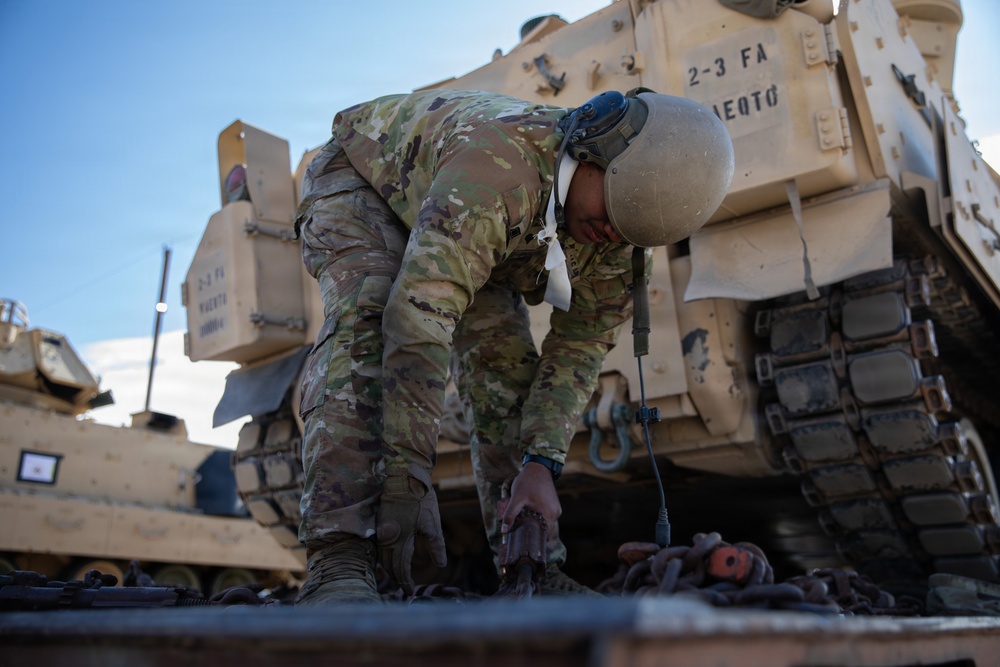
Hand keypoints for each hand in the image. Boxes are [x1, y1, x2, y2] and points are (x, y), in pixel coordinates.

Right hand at [376, 463, 446, 592]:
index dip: (405, 582)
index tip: (410, 591)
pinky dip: (384, 557)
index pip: (400, 569)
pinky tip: (390, 558)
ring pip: (381, 557)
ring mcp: (381, 530)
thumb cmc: (421, 498)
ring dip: (389, 569)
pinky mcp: (379, 523)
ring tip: (398, 576)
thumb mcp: (432, 523)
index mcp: (401, 540)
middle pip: (388, 566)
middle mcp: (387, 538)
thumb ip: (436, 546)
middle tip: (405, 587)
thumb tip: (441, 565)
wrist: (404, 475)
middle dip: (396, 578)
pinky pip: (379, 547)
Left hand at [500, 462, 561, 533]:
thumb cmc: (527, 482)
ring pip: (546, 522)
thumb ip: (510, 515)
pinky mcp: (555, 503)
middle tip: (522, 531)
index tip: (525, 541)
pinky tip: (531, 512)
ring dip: (537, 523)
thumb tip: (504, 531)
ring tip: (525, 521)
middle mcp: (556, 513)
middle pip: (545, 530)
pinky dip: (540, 516)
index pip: (545, 535)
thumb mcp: (516, 499)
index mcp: (549, 514)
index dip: (535, 540)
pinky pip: (548, 515)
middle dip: (535, 531)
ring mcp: (556, 508)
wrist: (538, 467)